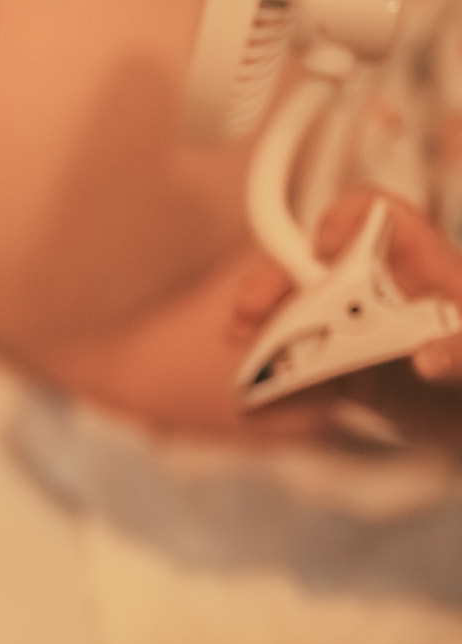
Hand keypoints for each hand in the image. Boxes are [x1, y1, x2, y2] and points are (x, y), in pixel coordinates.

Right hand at [232, 190, 461, 446]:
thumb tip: (428, 359)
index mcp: (421, 267)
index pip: (378, 217)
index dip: (345, 219)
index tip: (324, 249)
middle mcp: (377, 291)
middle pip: (312, 264)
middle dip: (271, 280)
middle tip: (251, 309)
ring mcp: (352, 330)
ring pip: (291, 313)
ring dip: (259, 328)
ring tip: (241, 348)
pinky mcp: (337, 372)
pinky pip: (293, 369)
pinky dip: (270, 383)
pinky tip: (258, 400)